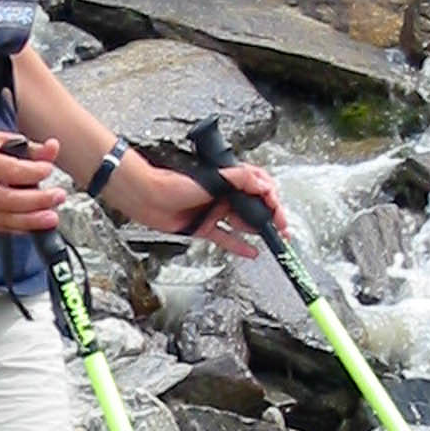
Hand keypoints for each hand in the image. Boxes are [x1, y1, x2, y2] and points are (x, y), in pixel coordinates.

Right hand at [0, 130, 63, 236]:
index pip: (11, 170)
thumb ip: (31, 148)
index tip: (49, 170)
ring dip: (31, 220)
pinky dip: (16, 227)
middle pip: (7, 200)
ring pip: (2, 218)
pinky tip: (33, 224)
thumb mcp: (2, 140)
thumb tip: (53, 148)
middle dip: (37, 201)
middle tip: (58, 197)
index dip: (35, 173)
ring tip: (51, 217)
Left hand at [116, 153, 286, 257]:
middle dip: (270, 217)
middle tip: (282, 229)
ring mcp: (214, 212)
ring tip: (272, 239)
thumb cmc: (173, 183)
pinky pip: (226, 238)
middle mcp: (223, 195)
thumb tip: (262, 184)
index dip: (271, 199)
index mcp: (227, 180)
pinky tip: (252, 252)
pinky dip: (239, 246)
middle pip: (253, 207)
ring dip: (258, 230)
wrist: (147, 198)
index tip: (279, 211)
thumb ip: (238, 179)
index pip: (258, 187)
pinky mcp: (204, 227)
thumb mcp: (211, 178)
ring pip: (242, 222)